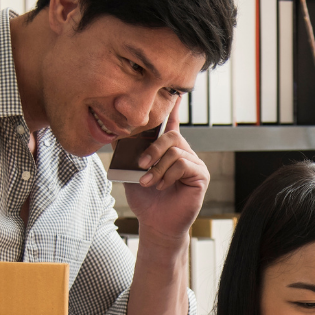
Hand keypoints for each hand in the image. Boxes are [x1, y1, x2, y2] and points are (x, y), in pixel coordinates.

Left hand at [124, 101, 207, 245]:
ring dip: (157, 168)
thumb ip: (126, 153)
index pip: (172, 123)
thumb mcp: (130, 172)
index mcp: (168, 150)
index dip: (173, 107)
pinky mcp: (200, 175)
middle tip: (140, 164)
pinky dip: (168, 175)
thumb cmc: (145, 200)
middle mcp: (183, 153)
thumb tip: (114, 134)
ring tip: (148, 182)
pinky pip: (183, 164)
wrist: (155, 223)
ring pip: (175, 151)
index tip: (175, 90)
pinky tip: (162, 186)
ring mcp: (194, 164)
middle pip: (170, 135)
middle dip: (152, 149)